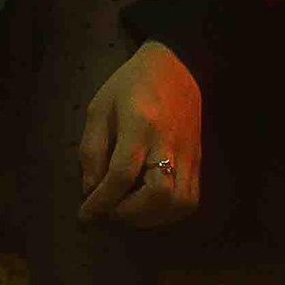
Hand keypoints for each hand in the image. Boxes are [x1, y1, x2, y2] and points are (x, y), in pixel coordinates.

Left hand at [78, 42, 202, 225]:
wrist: (176, 66)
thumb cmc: (131, 84)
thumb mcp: (100, 108)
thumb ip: (92, 150)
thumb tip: (90, 190)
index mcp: (139, 125)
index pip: (122, 174)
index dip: (102, 201)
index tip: (86, 213)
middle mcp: (168, 142)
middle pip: (158, 194)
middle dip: (129, 213)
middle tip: (110, 210)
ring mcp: (188, 153)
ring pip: (179, 202)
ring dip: (151, 218)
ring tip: (130, 210)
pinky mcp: (198, 160)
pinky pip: (190, 199)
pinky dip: (169, 212)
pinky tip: (150, 206)